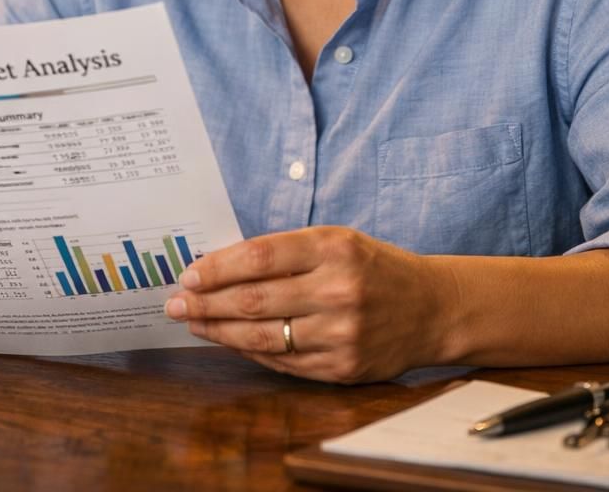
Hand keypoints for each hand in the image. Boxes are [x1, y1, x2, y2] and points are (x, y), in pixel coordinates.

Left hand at [163, 226, 442, 383]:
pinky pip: (283, 361)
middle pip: (253, 299)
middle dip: (205, 303)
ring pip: (263, 336)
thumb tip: (220, 267)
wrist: (432, 308)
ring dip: (219, 331)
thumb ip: (286, 252)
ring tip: (193, 323)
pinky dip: (250, 351)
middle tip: (175, 303)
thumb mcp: (337, 241)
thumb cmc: (374, 268)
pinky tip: (229, 341)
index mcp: (334, 248)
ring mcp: (341, 333)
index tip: (188, 275)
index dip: (217, 267)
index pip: (260, 256)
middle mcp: (338, 290)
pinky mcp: (342, 367)